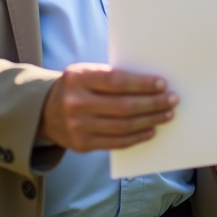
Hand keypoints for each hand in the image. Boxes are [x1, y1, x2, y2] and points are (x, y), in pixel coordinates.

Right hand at [37, 63, 177, 151]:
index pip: (116, 81)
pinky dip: (136, 137)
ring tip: (166, 115)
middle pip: (123, 106)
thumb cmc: (75, 87)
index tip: (162, 84)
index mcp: (78, 78)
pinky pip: (115, 143)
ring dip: (149, 121)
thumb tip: (150, 84)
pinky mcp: (82, 145)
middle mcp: (76, 103)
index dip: (141, 84)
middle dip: (152, 103)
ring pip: (122, 126)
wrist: (44, 111)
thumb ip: (111, 76)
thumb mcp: (85, 72)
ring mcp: (78, 126)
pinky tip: (150, 130)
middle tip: (172, 100)